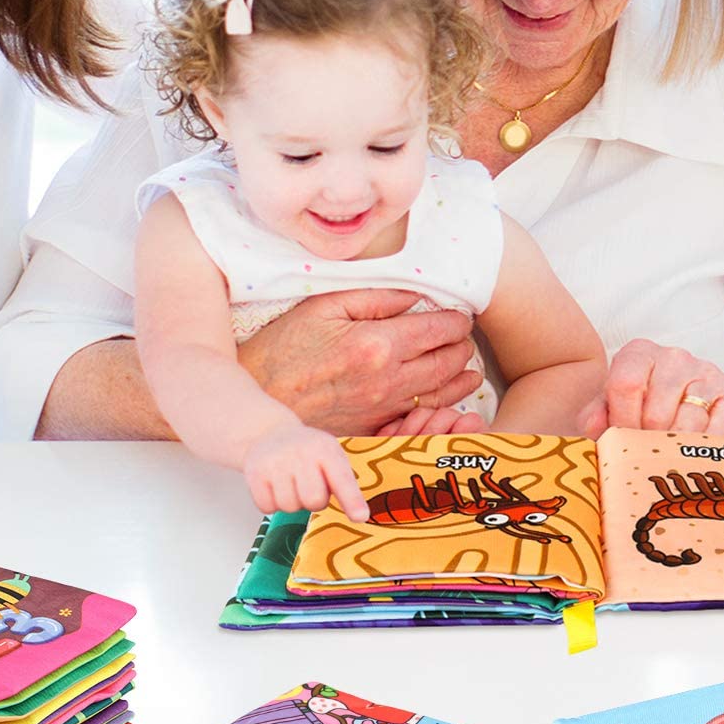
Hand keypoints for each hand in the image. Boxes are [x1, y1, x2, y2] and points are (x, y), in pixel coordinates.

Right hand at [239, 289, 479, 434]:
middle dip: (462, 348)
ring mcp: (382, 410)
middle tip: (464, 338)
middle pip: (447, 364)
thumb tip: (415, 294)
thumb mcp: (325, 306)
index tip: (460, 315)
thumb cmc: (284, 347)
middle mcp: (387, 381)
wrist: (256, 396)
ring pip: (440, 396)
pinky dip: (440, 410)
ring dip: (460, 381)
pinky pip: (419, 421)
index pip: (439, 330)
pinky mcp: (373, 429)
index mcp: (378, 345)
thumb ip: (375, 297)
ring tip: (467, 369)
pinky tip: (446, 401)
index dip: (457, 321)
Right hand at [243, 423, 370, 520]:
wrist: (267, 433)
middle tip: (309, 486)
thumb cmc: (307, 452)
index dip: (352, 500)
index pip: (342, 479)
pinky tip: (273, 485)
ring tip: (290, 483)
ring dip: (292, 503)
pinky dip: (271, 503)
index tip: (360, 517)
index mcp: (325, 449)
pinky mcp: (254, 474)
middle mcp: (301, 453)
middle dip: (314, 502)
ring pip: (289, 507)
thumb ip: (344, 482)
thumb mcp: (330, 455)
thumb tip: (360, 516)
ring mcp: (276, 462)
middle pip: (314, 501)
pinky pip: (267, 508)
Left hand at [577, 339, 723, 438]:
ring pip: (688, 424)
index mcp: (639, 353)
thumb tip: (594, 426)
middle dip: (647, 440)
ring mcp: (706, 372)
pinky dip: (706, 446)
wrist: (678, 400)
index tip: (622, 437)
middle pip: (656, 412)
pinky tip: (694, 451)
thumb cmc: (638, 404)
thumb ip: (596, 414)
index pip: (626, 385)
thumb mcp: (610, 405)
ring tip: (667, 451)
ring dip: (674, 446)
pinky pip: (721, 427)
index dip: (621, 420)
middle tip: (645, 450)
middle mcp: (674, 357)